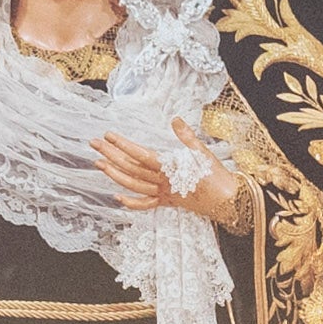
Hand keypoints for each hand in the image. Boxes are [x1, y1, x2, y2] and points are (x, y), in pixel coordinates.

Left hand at [88, 124, 252, 219]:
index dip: (123, 145)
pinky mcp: (168, 203)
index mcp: (170, 168)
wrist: (228, 200)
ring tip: (99, 164)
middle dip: (111, 156)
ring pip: (134, 186)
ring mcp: (164, 194)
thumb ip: (186, 136)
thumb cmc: (216, 175)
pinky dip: (131, 202)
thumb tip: (174, 119)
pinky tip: (117, 196)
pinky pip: (146, 205)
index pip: (141, 155)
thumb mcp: (203, 152)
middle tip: (94, 144)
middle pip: (131, 169)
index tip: (108, 135)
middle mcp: (163, 183)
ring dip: (114, 175)